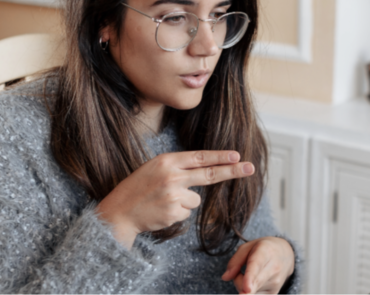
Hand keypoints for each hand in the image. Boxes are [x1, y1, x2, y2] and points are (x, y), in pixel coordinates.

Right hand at [95, 150, 254, 247]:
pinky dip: (177, 214)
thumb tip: (207, 169)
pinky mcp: (173, 212)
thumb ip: (178, 167)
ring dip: (184, 203)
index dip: (220, 157)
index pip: (200, 157)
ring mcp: (173, 194)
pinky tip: (161, 212)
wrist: (118, 212)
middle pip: (209, 174)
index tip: (237, 155)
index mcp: (166, 161)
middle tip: (250, 167)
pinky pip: (187, 213)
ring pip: (196, 199)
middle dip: (233, 171)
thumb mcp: (154, 169)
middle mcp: (172, 175)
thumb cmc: (137, 189)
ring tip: (163, 202)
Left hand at [221, 237, 294, 293]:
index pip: (256, 267)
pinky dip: (249, 291)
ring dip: (243, 286)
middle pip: (252, 284)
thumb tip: (225, 278)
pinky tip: (254, 282)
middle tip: (238, 273)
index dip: (250, 278)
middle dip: (239, 283)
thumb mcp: (247, 247)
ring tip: (250, 274)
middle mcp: (273, 269)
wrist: (286, 254)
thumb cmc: (264, 249)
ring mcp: (276, 284)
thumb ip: (235, 261)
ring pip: (250, 292)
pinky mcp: (274, 294)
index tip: (247, 289)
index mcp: (265, 252)